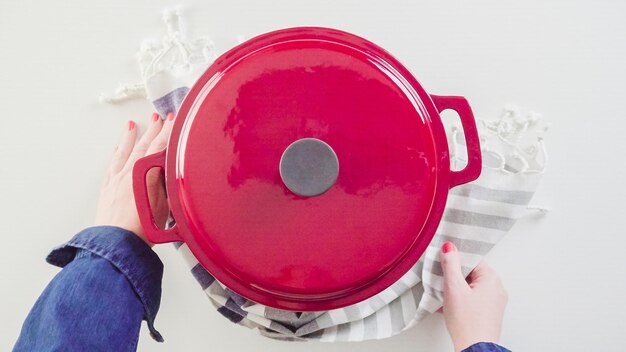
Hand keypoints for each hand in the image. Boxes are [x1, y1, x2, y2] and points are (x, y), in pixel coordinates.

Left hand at [95, 112, 174, 244]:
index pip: (160, 146)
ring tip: (132, 126)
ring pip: (124, 151)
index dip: (168, 132)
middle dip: (152, 130)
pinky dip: (115, 154)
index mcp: (145, 172)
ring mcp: (116, 179)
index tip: (174, 121)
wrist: (117, 244)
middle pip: (143, 145)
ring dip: (129, 137)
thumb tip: (172, 168)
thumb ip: (169, 182)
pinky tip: (116, 150)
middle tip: (158, 118)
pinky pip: (111, 164)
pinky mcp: (107, 189)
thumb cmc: (143, 228)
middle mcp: (129, 171)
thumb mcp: (167, 203)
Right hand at [440, 242, 507, 351]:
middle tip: (443, 284)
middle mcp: (497, 289)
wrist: (474, 348)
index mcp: (492, 278)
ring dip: (456, 290)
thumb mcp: (454, 287)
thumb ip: (451, 264)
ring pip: (471, 287)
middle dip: (455, 278)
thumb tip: (450, 248)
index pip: (471, 260)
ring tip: (446, 298)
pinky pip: (473, 299)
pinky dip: (461, 301)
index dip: (455, 262)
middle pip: (471, 273)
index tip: (444, 266)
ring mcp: (494, 302)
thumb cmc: (467, 322)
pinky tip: (451, 307)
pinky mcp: (489, 313)